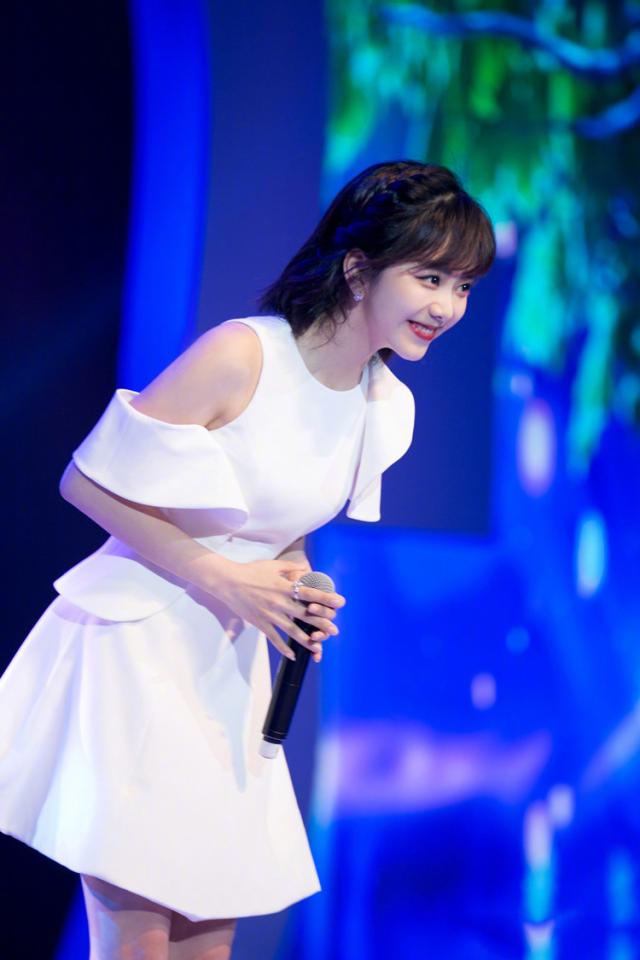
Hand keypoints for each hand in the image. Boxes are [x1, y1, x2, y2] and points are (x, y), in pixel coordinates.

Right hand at [212, 558, 345, 661]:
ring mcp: (269, 614)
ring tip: (318, 647)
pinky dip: (283, 647)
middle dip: (321, 623)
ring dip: (306, 639)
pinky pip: (274, 638)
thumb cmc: (251, 571)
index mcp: (284, 587)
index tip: (340, 603)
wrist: (228, 582)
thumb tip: (306, 568)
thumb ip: (291, 567)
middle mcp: (279, 602)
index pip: (310, 593)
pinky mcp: (259, 623)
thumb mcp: (273, 565)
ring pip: (291, 630)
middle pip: (304, 615)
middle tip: (335, 630)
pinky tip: (292, 655)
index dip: (326, 598)